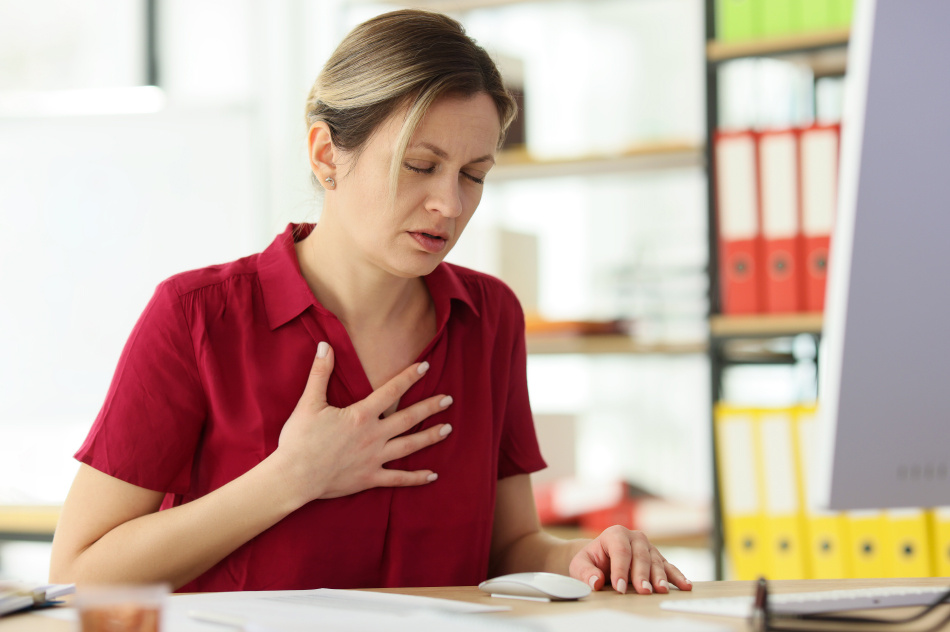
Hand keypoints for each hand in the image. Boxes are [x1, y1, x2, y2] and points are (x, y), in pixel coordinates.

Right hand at [275, 341, 452, 501]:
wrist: (293, 478)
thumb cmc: (299, 440)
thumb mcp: (308, 403)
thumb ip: (320, 373)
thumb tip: (325, 345)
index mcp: (360, 415)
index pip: (391, 390)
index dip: (409, 377)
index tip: (426, 366)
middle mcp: (373, 436)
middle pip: (408, 418)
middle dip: (430, 407)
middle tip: (449, 399)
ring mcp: (374, 459)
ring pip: (409, 446)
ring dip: (430, 437)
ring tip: (448, 429)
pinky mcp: (369, 478)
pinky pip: (398, 478)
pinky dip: (416, 478)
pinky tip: (432, 476)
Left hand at [568, 525, 691, 594]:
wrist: (601, 558)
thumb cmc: (592, 561)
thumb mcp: (581, 564)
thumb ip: (585, 572)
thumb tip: (596, 581)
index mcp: (615, 534)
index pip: (620, 551)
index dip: (620, 570)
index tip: (619, 588)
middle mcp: (635, 537)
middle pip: (640, 556)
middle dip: (642, 575)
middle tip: (643, 591)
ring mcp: (648, 547)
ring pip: (656, 561)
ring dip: (660, 577)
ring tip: (662, 590)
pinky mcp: (657, 559)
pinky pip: (669, 567)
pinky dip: (677, 577)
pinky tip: (685, 586)